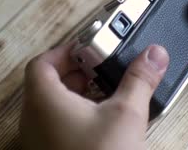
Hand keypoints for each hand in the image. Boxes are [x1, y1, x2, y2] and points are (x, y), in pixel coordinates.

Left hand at [20, 44, 168, 149]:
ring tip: (107, 93)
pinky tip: (103, 120)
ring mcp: (40, 139)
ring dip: (79, 93)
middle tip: (102, 68)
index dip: (65, 50)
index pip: (42, 62)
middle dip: (78, 70)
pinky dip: (78, 113)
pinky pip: (58, 123)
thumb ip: (140, 79)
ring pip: (54, 104)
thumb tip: (153, 55)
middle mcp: (35, 120)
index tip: (88, 48)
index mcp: (45, 102)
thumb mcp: (127, 114)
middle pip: (48, 81)